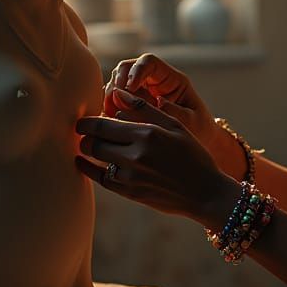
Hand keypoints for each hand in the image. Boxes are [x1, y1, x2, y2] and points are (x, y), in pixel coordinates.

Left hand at [78, 88, 238, 226]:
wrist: (204, 192)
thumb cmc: (192, 154)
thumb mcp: (174, 125)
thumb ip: (144, 108)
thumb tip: (117, 94)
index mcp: (147, 134)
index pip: (102, 124)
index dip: (86, 121)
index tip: (82, 120)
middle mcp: (136, 156)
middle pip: (93, 142)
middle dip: (84, 135)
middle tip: (82, 131)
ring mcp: (131, 176)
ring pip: (95, 159)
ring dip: (87, 150)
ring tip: (87, 143)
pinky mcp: (129, 192)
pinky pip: (100, 179)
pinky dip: (88, 169)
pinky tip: (82, 162)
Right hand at [104, 54, 217, 151]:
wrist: (197, 143)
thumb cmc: (198, 128)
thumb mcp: (192, 121)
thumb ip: (175, 111)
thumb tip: (158, 102)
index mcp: (170, 79)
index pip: (149, 62)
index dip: (136, 71)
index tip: (129, 88)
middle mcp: (152, 81)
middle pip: (127, 68)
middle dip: (117, 82)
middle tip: (113, 102)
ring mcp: (140, 92)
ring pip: (117, 83)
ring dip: (110, 97)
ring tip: (110, 115)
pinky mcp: (130, 106)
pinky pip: (114, 101)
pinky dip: (108, 109)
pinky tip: (108, 121)